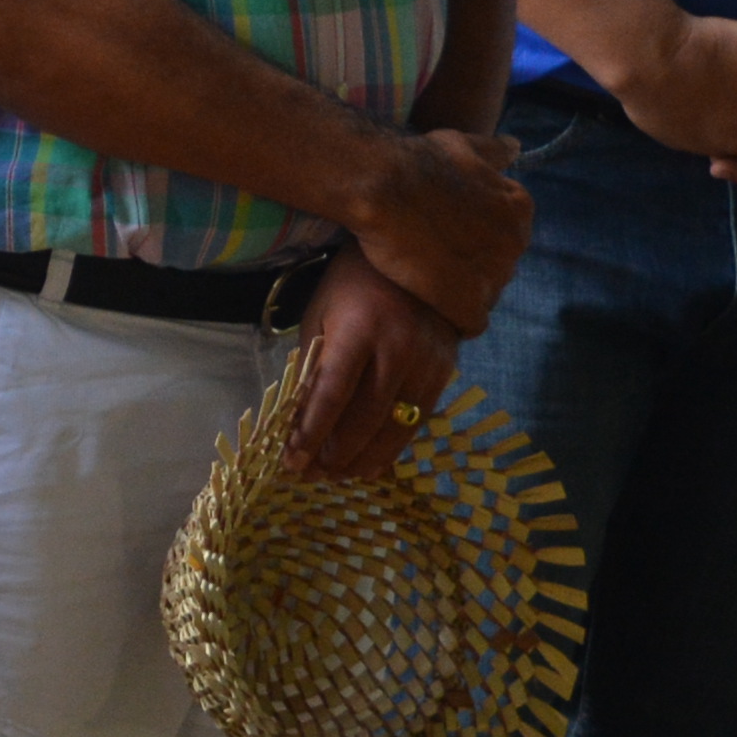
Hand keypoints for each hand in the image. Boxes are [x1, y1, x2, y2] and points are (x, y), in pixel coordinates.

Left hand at [270, 248, 463, 481]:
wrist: (417, 260)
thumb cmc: (353, 286)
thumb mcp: (321, 315)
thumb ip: (313, 367)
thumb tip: (300, 422)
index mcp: (360, 328)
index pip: (333, 394)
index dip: (311, 433)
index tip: (292, 461)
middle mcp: (398, 347)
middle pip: (365, 418)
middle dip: (334, 454)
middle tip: (311, 476)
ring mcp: (426, 362)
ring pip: (395, 427)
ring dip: (363, 459)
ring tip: (337, 476)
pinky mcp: (445, 372)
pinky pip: (416, 421)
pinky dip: (391, 448)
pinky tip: (370, 465)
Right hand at [339, 121, 532, 335]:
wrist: (385, 185)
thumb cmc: (421, 161)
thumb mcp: (466, 144)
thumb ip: (495, 151)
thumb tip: (515, 147)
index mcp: (518, 209)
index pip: (505, 237)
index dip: (474, 239)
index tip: (447, 235)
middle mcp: (514, 243)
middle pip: (497, 267)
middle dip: (470, 266)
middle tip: (433, 257)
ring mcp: (494, 276)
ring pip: (484, 295)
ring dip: (460, 292)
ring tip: (426, 280)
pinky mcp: (469, 305)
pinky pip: (470, 323)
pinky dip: (452, 318)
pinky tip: (429, 303)